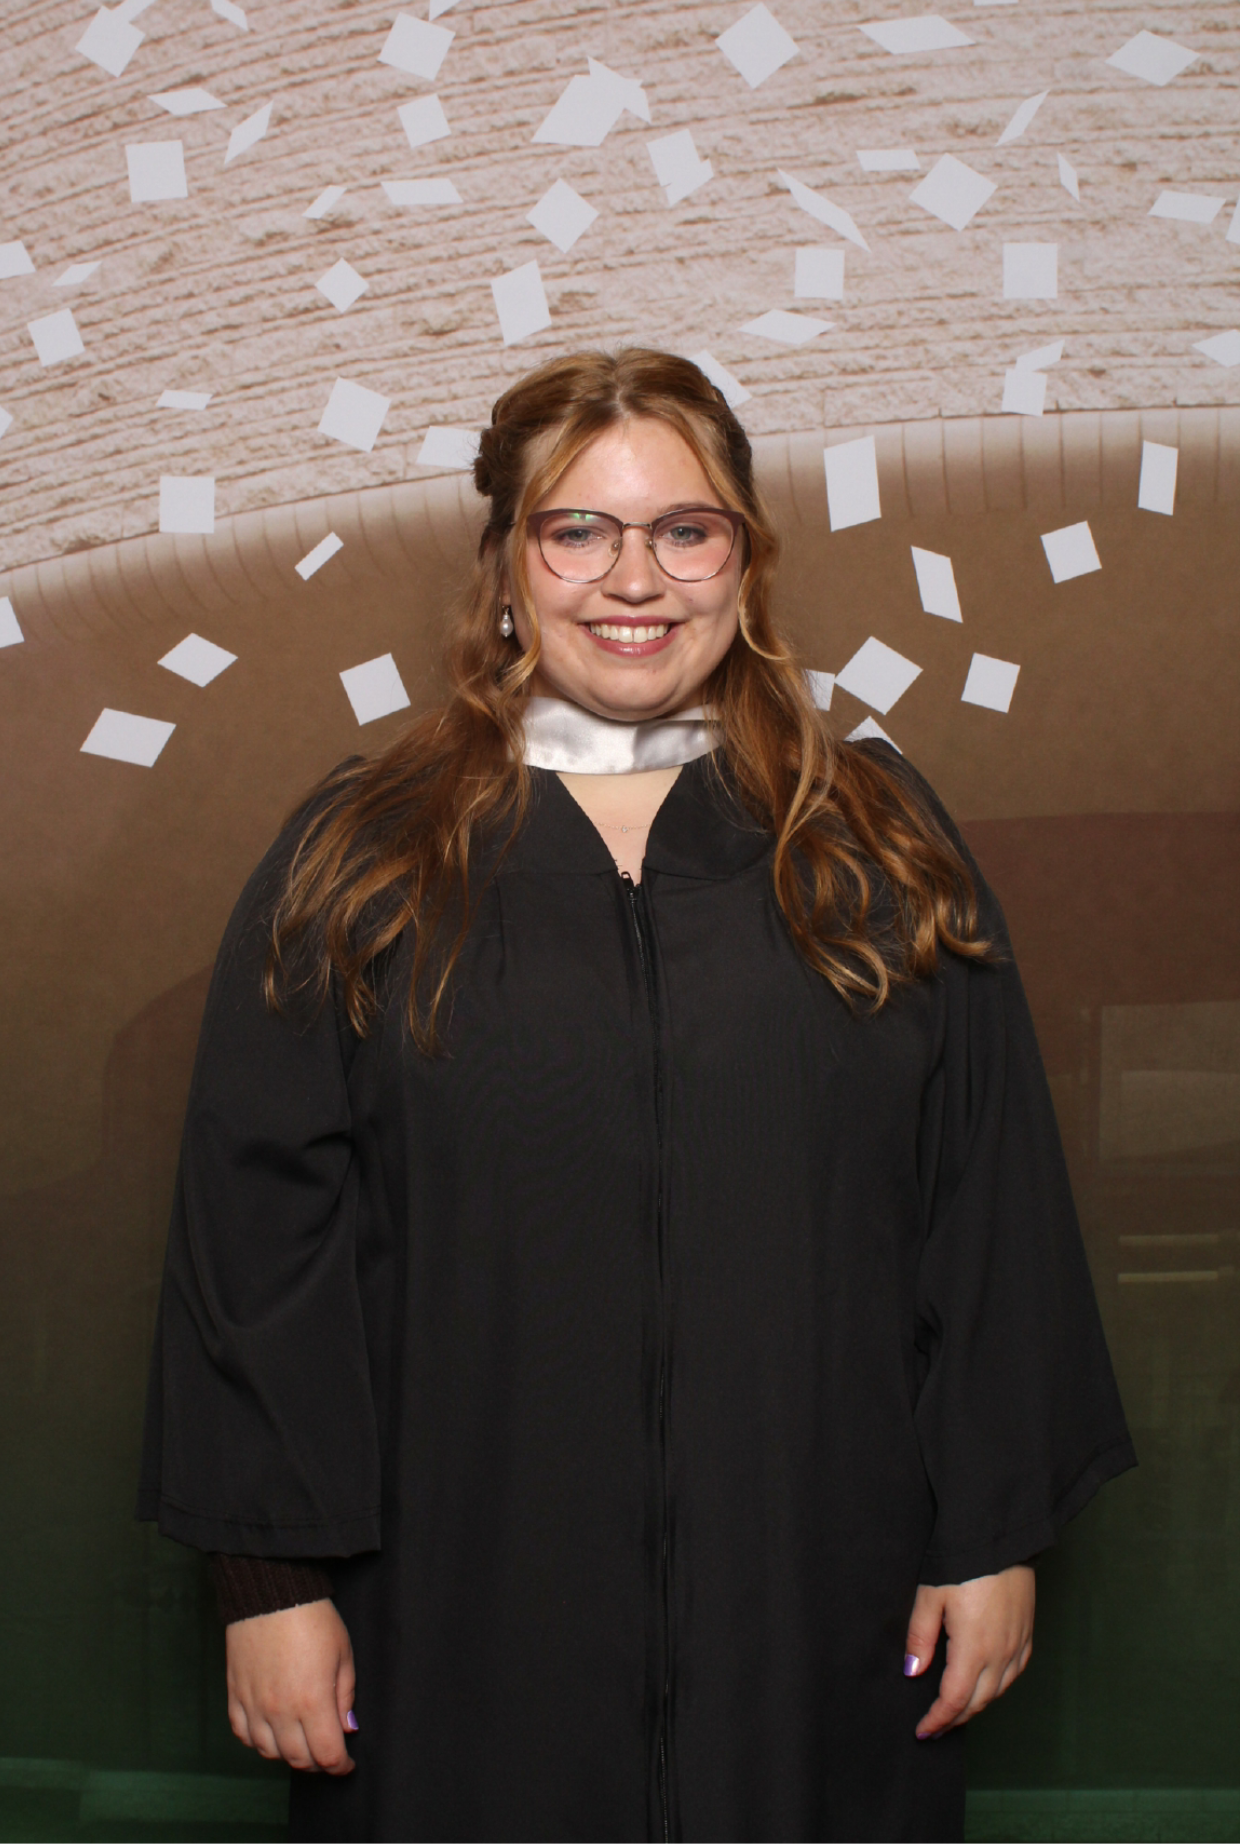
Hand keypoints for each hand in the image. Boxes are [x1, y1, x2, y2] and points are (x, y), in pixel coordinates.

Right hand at [225, 1599, 356, 1773]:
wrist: (272, 1593)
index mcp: (312, 1701)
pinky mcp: (235, 1695)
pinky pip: (243, 1734)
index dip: (340, 1766)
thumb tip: (346, 1728)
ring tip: (301, 1742)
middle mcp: (280, 1710)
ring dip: (289, 1754)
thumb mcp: (342, 1653)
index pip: (327, 1755)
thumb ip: (344, 1696)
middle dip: (318, 1763)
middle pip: (299, 1759)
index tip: (346, 1764)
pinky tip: (271, 1732)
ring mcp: (254, 1705)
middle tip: (327, 1754)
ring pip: (269, 1752)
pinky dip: (258, 1741)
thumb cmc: (312, 1618)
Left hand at [904, 1564, 1033, 1738]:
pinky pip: (1015, 1672)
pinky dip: (999, 1686)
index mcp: (974, 1649)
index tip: (923, 1730)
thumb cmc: (962, 1563)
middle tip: (936, 1727)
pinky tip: (988, 1684)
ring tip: (957, 1711)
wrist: (1000, 1536)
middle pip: (978, 1701)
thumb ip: (920, 1637)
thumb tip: (913, 1671)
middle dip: (955, 1718)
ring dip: (977, 1705)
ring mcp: (1018, 1643)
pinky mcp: (1028, 1632)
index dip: (938, 1719)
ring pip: (999, 1690)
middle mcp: (1001, 1653)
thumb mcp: (930, 1596)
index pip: (955, 1700)